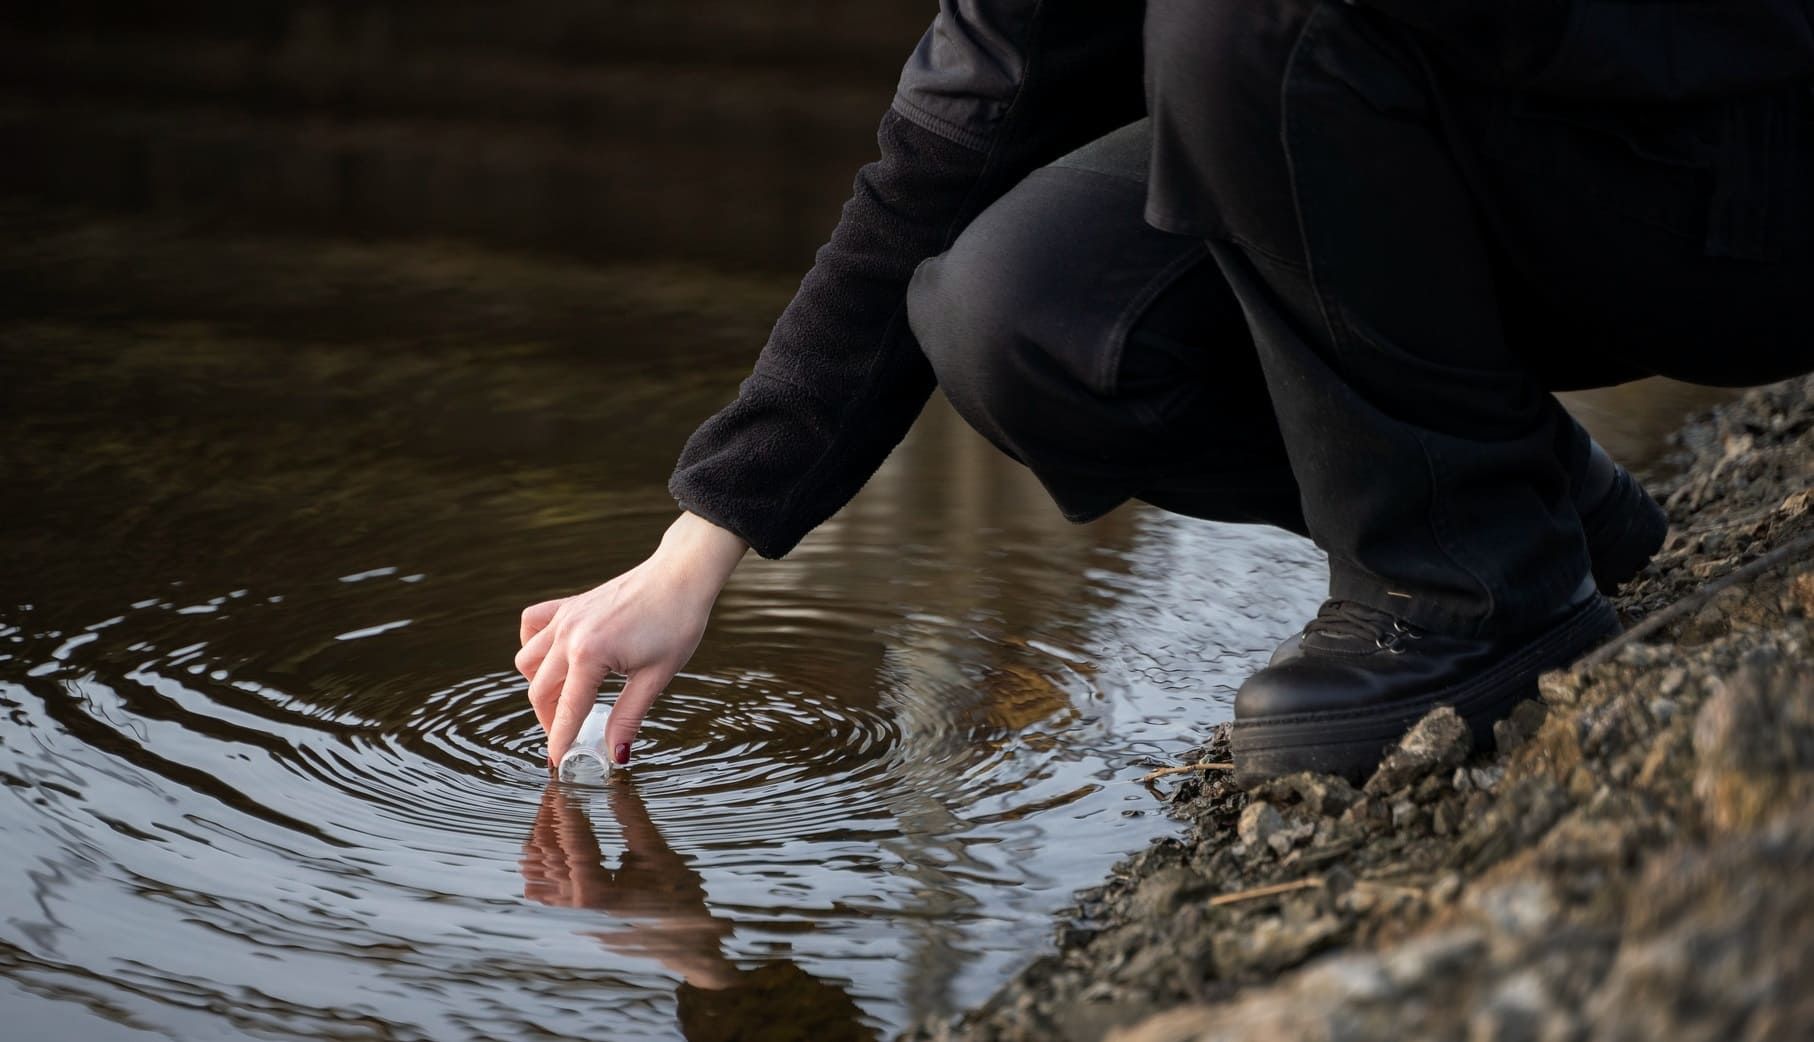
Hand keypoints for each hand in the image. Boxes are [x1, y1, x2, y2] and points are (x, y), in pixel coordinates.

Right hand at [516, 512, 746, 766]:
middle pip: (539, 690)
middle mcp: (568, 635)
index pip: (567, 711)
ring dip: (539, 686)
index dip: (560, 742)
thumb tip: (616, 755)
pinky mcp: (569, 604)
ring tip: (565, 701)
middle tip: (569, 736)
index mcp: (590, 655)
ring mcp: (565, 617)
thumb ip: (629, 717)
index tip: (557, 765)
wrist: (681, 575)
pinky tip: (553, 658)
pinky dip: (534, 644)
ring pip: (528, 661)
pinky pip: (532, 625)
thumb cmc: (676, 623)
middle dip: (550, 719)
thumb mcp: (656, 677)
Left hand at [520, 778, 737, 988]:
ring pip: (538, 872)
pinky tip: (555, 844)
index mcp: (597, 894)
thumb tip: (615, 780)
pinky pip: (542, 891)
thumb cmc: (678, 900)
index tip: (562, 782)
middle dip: (550, 818)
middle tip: (557, 789)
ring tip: (555, 812)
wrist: (687, 944)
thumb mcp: (657, 852)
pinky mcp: (574, 920)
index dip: (565, 807)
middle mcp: (576, 909)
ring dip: (543, 839)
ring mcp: (572, 917)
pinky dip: (542, 864)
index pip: (572, 841)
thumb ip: (630, 815)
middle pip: (547, 855)